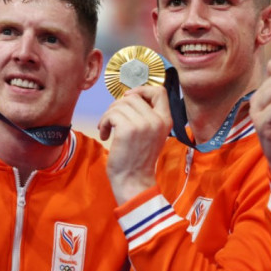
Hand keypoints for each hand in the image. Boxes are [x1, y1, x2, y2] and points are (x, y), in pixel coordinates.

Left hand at [98, 85, 171, 204]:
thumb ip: (146, 115)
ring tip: (108, 129)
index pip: (160, 91)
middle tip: (113, 121)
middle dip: (118, 106)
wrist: (133, 180)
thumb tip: (128, 96)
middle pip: (133, 96)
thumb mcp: (151, 134)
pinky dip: (104, 123)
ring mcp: (144, 124)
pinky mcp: (128, 129)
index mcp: (166, 120)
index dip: (142, 90)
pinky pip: (111, 114)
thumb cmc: (138, 159)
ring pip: (120, 104)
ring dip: (109, 115)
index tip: (129, 99)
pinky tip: (105, 135)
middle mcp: (157, 120)